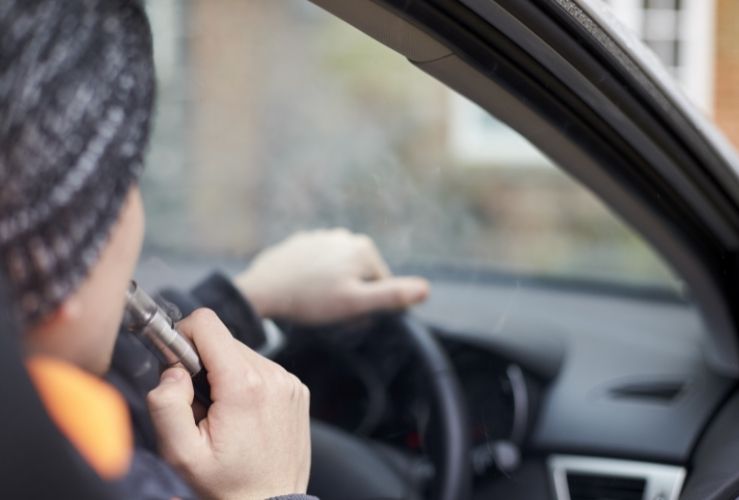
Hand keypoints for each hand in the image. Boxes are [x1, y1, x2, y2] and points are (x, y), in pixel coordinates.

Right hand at [146, 309, 310, 499]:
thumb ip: (167, 404)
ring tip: (221, 415)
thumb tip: (172, 370)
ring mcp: (289, 382)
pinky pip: (262, 369)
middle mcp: (273, 375)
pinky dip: (246, 383)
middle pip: (223, 339)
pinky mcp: (297, 390)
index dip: (182, 336)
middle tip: (198, 404)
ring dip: (224, 374)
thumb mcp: (182, 454)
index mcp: (244, 385)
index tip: (176, 365)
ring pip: (243, 353)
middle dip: (202, 363)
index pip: (207, 323)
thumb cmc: (225, 485)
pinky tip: (243, 416)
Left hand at [234, 229, 429, 324]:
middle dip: (351, 293)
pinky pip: (317, 265)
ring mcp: (321, 236)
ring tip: (313, 302)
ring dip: (332, 286)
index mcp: (364, 248)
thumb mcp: (355, 303)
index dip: (368, 304)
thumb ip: (392, 295)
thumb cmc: (311, 300)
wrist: (263, 290)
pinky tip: (301, 290)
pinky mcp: (300, 243)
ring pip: (338, 270)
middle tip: (330, 311)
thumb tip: (426, 289)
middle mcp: (345, 236)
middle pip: (360, 275)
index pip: (381, 284)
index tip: (348, 315)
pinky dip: (313, 278)